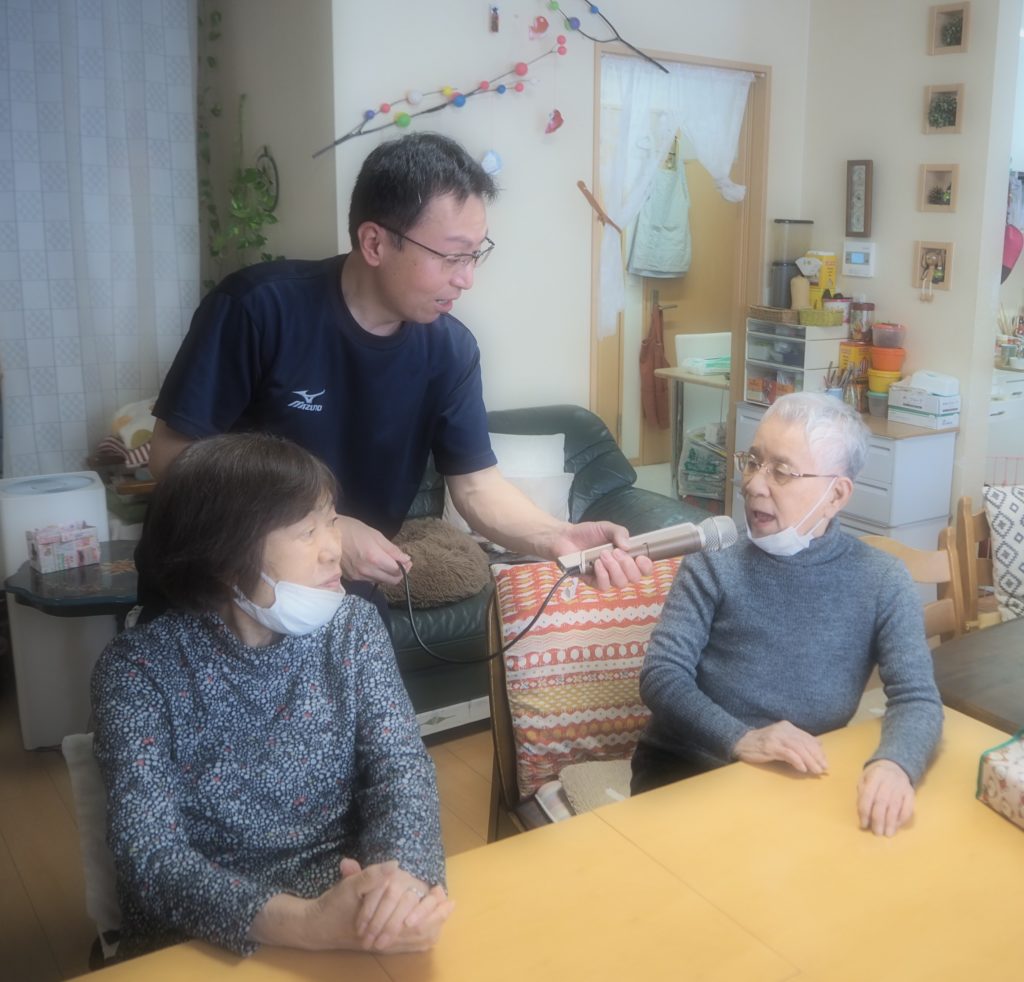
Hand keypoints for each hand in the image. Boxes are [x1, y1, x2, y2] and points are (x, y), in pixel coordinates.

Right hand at [297, 859, 450, 952]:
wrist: (316, 927)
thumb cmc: (333, 906)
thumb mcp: (350, 886)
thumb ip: (372, 876)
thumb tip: (395, 864)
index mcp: (382, 921)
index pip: (414, 917)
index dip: (430, 906)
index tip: (442, 891)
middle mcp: (386, 937)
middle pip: (419, 932)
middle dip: (437, 917)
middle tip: (451, 903)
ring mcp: (383, 943)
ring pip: (415, 941)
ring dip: (432, 927)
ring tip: (446, 913)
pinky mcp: (380, 945)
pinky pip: (406, 947)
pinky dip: (421, 939)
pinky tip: (431, 931)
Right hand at [337, 516, 410, 585]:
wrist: (327, 535)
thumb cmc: (353, 530)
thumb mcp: (376, 535)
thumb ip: (392, 550)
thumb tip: (406, 560)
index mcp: (374, 558)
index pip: (397, 571)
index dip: (406, 566)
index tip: (407, 560)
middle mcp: (367, 571)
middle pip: (392, 581)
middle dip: (399, 573)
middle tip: (400, 563)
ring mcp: (358, 576)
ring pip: (382, 581)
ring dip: (388, 574)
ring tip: (387, 562)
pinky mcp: (352, 579)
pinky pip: (370, 580)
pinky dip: (376, 575)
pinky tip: (374, 565)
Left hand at [548, 521, 652, 590]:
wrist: (565, 537)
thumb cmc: (587, 533)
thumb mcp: (606, 528)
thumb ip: (620, 533)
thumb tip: (629, 546)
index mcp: (626, 557)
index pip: (643, 568)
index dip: (646, 566)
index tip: (640, 557)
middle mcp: (619, 569)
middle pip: (635, 578)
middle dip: (628, 565)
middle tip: (616, 552)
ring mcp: (607, 577)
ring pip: (620, 583)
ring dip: (614, 568)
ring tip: (603, 555)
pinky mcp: (593, 582)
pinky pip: (604, 585)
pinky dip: (603, 574)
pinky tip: (597, 564)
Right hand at [733, 721, 828, 774]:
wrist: (741, 742)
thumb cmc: (762, 743)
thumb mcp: (782, 738)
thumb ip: (799, 740)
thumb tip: (819, 743)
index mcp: (788, 727)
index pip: (807, 738)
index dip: (818, 751)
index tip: (825, 762)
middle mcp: (783, 729)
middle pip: (804, 743)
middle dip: (816, 757)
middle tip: (823, 769)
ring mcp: (776, 737)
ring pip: (798, 748)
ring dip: (809, 761)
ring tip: (816, 771)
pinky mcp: (770, 746)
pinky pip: (787, 753)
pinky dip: (797, 761)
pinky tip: (802, 769)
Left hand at [857, 759, 913, 836]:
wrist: (894, 765)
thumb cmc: (875, 776)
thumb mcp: (864, 778)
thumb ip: (862, 793)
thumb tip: (863, 813)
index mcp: (874, 776)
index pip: (868, 795)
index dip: (865, 811)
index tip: (863, 825)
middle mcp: (888, 780)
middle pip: (882, 802)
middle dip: (878, 819)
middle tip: (877, 833)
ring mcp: (901, 786)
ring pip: (895, 806)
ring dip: (891, 822)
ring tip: (888, 834)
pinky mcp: (911, 793)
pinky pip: (908, 807)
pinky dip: (903, 818)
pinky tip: (897, 826)